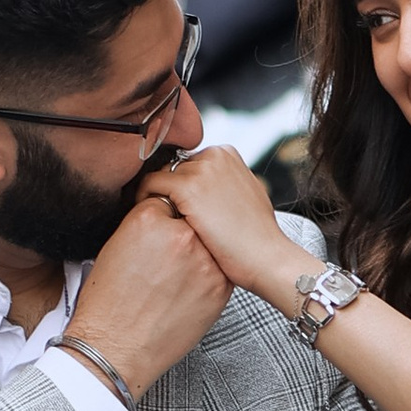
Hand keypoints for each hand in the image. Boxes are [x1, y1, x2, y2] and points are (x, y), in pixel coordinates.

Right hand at [69, 186, 230, 394]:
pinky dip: (207, 275)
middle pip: (191, 217)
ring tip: (174, 275)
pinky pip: (219, 268)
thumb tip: (164, 214)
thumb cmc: (108, 305)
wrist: (115, 348)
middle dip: (181, 232)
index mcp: (148, 220)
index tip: (157, 232)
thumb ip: (144, 224)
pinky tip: (185, 289)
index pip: (165, 198)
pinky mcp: (219, 288)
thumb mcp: (114, 247)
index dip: (160, 217)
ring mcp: (204, 263)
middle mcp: (180, 236)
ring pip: (208, 242)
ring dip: (198, 253)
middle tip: (166, 256)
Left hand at [158, 142, 298, 304]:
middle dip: (169, 189)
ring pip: (160, 174)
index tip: (177, 205)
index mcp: (227, 154)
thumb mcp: (246, 195)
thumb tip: (208, 189)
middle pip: (174, 167)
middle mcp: (214, 155)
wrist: (265, 256)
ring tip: (157, 219)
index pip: (190, 163)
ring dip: (157, 195)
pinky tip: (149, 217)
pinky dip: (145, 198)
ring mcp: (201, 169)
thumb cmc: (258, 235)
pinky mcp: (187, 187)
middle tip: (166, 214)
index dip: (182, 185)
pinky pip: (151, 184)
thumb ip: (226, 184)